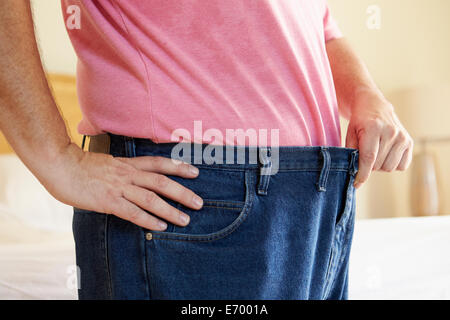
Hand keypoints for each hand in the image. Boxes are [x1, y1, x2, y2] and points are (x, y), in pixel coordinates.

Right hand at [42, 144, 202, 230]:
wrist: (60, 164)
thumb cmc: (81, 165)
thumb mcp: (108, 163)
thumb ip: (123, 171)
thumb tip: (134, 179)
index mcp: (128, 164)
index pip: (159, 164)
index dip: (178, 167)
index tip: (195, 172)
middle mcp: (128, 174)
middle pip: (162, 182)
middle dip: (183, 192)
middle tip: (199, 203)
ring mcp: (119, 188)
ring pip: (151, 198)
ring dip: (170, 210)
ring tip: (185, 220)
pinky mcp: (108, 201)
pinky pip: (133, 212)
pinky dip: (148, 220)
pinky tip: (160, 227)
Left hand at [345, 90, 413, 188]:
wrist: (374, 106)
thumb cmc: (359, 122)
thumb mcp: (350, 134)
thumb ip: (351, 153)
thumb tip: (354, 174)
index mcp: (374, 128)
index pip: (368, 158)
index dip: (362, 174)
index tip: (357, 184)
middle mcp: (391, 132)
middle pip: (378, 165)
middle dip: (368, 166)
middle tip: (365, 155)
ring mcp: (402, 137)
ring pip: (389, 168)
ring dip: (380, 166)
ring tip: (376, 153)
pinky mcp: (409, 142)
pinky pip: (401, 166)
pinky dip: (392, 164)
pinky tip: (386, 154)